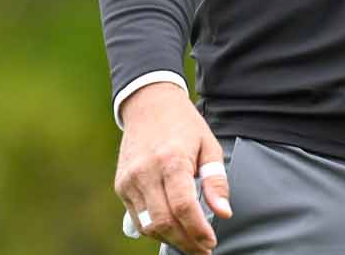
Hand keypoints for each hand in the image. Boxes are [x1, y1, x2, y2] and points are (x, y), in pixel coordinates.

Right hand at [114, 82, 232, 253]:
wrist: (148, 104)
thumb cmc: (183, 125)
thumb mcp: (208, 145)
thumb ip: (216, 181)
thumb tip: (223, 213)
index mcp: (171, 159)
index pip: (183, 207)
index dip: (198, 231)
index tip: (211, 242)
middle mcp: (146, 171)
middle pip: (165, 222)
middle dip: (186, 242)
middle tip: (203, 249)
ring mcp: (130, 179)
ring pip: (149, 225)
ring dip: (171, 240)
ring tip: (189, 241)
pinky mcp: (121, 184)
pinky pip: (138, 218)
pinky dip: (155, 229)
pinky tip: (172, 230)